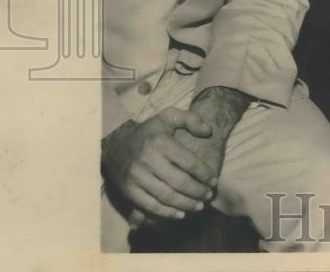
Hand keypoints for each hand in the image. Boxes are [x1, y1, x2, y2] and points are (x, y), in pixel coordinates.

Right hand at [101, 109, 215, 222]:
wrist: (115, 143)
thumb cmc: (149, 131)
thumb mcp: (168, 116)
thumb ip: (191, 120)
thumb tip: (209, 131)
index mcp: (161, 142)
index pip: (189, 162)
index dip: (204, 174)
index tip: (214, 181)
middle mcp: (148, 160)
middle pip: (179, 182)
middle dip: (197, 191)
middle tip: (208, 196)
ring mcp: (137, 177)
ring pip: (166, 196)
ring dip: (186, 204)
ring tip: (199, 206)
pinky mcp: (129, 190)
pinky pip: (150, 205)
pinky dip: (167, 212)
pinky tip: (180, 214)